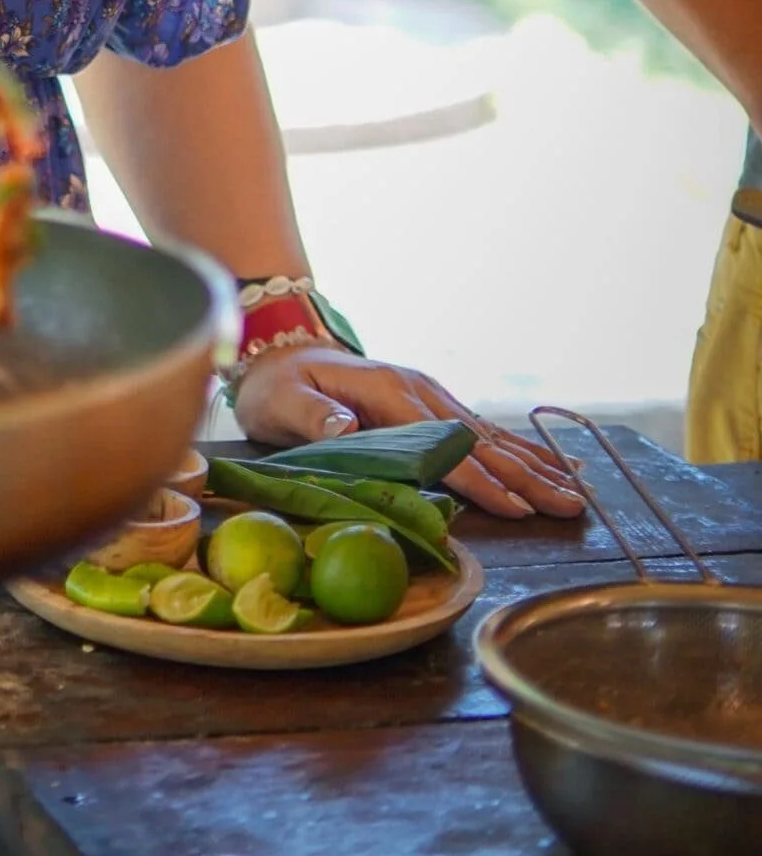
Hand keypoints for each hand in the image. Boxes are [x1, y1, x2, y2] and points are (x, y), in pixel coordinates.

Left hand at [230, 342, 583, 518]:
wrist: (279, 348)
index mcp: (389, 393)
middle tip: (573, 506)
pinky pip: (480, 431)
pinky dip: (518, 449)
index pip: (444, 446)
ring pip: (490, 436)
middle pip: (481, 441)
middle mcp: (419, 392)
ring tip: (577, 491)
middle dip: (528, 476)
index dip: (480, 479)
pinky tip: (549, 464)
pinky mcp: (430, 405)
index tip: (517, 507)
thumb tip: (344, 430)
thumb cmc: (278, 385)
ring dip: (534, 465)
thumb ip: (313, 416)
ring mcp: (428, 396)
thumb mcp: (283, 401)